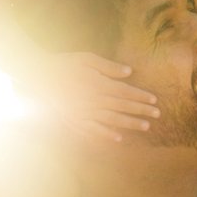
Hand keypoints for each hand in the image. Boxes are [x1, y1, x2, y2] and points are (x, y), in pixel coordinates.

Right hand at [27, 51, 159, 141]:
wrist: (39, 75)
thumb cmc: (64, 63)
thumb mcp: (87, 58)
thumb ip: (109, 67)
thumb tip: (130, 72)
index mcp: (98, 84)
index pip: (125, 92)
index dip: (141, 96)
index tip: (154, 100)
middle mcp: (94, 100)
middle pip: (123, 106)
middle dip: (142, 110)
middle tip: (158, 114)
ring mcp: (84, 111)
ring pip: (112, 119)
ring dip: (130, 123)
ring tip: (146, 127)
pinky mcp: (75, 119)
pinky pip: (93, 129)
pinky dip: (106, 134)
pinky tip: (118, 138)